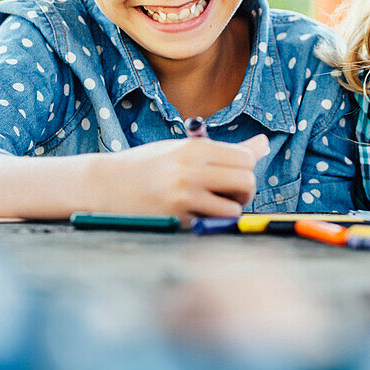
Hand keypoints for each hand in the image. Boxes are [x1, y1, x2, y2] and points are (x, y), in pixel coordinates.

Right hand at [87, 135, 268, 223]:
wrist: (104, 185)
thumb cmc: (149, 166)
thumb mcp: (183, 150)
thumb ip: (225, 151)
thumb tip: (265, 144)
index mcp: (195, 148)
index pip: (246, 158)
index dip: (245, 168)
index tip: (232, 174)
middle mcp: (191, 169)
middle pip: (247, 181)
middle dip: (245, 191)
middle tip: (230, 194)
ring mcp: (184, 196)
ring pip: (235, 208)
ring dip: (230, 209)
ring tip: (213, 205)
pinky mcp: (176, 219)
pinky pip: (214, 224)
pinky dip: (212, 222)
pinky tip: (196, 214)